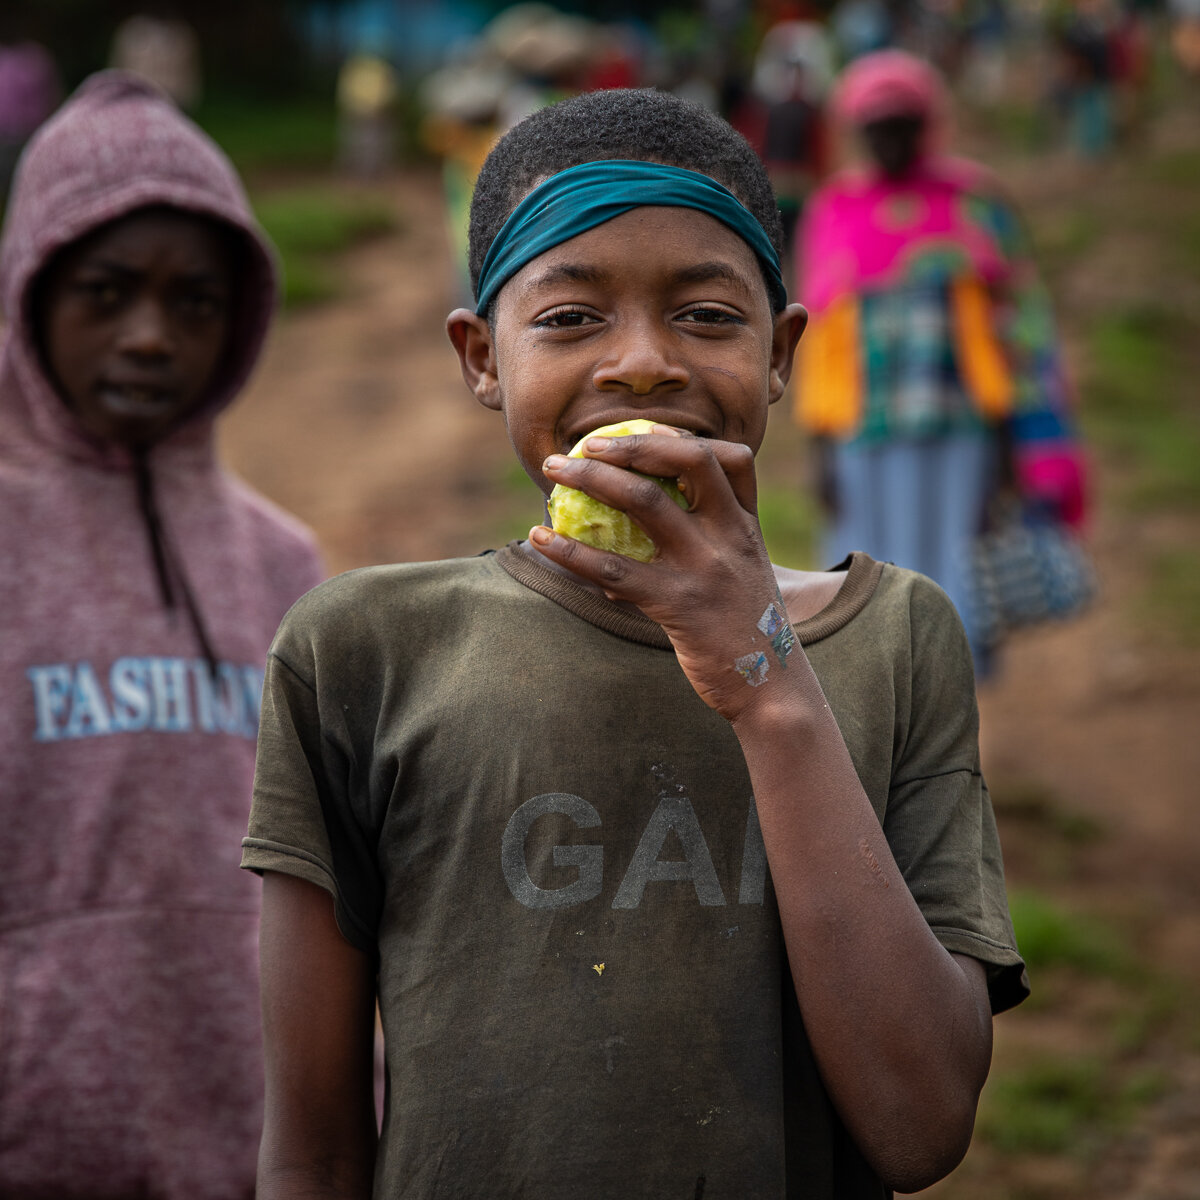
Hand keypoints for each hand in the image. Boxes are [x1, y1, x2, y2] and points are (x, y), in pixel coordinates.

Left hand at [530, 425, 802, 723]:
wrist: (773, 690)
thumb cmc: (748, 634)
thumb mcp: (744, 577)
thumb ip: (712, 547)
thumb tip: (643, 533)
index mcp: (749, 527)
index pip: (735, 459)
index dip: (688, 438)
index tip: (647, 431)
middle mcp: (731, 537)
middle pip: (686, 461)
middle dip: (631, 444)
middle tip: (584, 444)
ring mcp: (706, 568)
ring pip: (645, 502)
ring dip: (592, 478)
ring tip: (553, 471)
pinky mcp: (678, 605)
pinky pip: (614, 570)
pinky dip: (571, 551)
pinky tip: (540, 540)